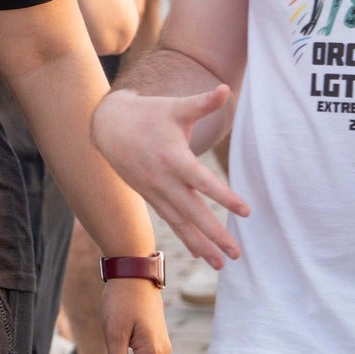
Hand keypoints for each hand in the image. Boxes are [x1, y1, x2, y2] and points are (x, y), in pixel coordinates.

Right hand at [91, 86, 249, 267]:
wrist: (108, 126)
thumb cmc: (149, 114)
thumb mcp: (175, 107)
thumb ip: (203, 103)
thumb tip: (226, 89)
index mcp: (172, 157)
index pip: (202, 181)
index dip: (224, 196)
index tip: (246, 211)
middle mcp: (163, 180)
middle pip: (192, 212)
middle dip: (214, 234)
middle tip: (236, 253)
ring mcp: (154, 191)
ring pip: (180, 223)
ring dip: (201, 244)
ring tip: (223, 264)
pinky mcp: (150, 196)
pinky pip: (171, 221)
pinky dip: (186, 238)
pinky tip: (201, 254)